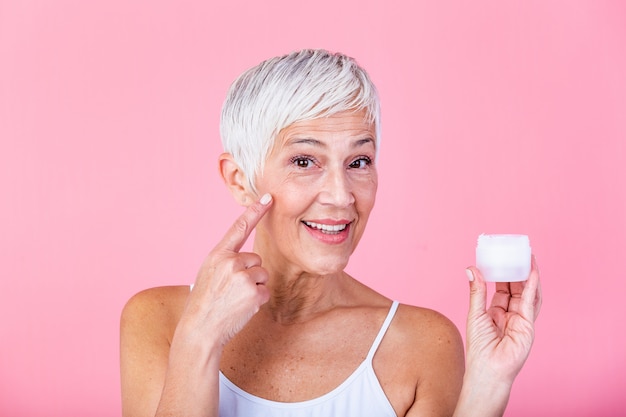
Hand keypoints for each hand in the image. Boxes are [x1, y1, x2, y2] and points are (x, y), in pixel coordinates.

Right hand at [181, 193, 272, 346]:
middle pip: (256, 260)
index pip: (239, 228)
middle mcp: (230, 262)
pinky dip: (257, 301)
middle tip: (231, 291)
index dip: (255, 211)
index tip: (268, 198)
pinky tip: (241, 308)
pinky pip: (265, 291)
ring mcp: (243, 276)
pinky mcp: (254, 292)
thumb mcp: (208, 274)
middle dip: (250, 274)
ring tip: (235, 300)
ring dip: (254, 288)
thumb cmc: (204, 303)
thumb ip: (226, 262)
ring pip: (262, 275)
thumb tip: (247, 260)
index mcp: (217, 255)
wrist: (200, 329)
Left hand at [464, 255, 541, 384]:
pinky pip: (531, 302)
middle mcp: (511, 314)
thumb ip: (477, 291)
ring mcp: (521, 319)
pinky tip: (532, 273)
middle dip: (518, 270)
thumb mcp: (475, 313)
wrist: (488, 369)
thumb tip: (472, 268)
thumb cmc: (479, 347)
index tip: (501, 257)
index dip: (503, 273)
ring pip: (527, 293)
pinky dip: (533, 287)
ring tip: (528, 257)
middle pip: (516, 288)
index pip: (502, 288)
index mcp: (496, 312)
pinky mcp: (528, 325)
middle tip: (517, 253)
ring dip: (529, 275)